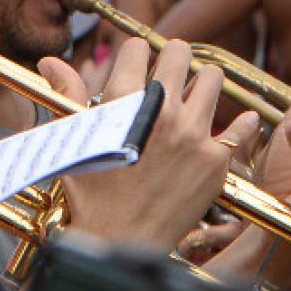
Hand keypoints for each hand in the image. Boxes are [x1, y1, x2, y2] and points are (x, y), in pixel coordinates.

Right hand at [42, 32, 253, 252]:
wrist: (120, 242)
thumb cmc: (90, 195)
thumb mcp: (74, 142)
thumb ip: (69, 95)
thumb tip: (49, 61)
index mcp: (125, 103)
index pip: (137, 48)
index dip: (133, 55)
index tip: (135, 67)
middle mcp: (163, 112)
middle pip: (179, 52)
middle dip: (170, 59)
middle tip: (165, 75)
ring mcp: (194, 136)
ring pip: (212, 78)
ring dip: (199, 83)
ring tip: (190, 99)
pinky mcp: (216, 160)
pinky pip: (241, 127)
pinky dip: (239, 123)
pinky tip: (234, 121)